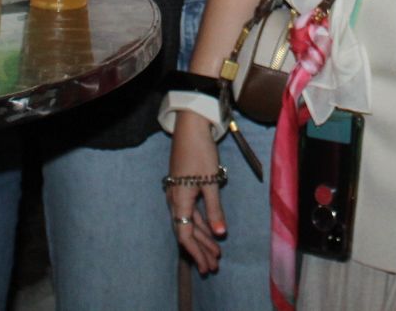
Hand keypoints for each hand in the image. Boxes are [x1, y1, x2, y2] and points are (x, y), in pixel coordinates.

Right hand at [167, 112, 227, 274]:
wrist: (190, 128)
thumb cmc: (201, 153)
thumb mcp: (210, 182)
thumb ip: (215, 209)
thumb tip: (221, 234)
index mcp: (179, 201)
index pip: (185, 235)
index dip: (197, 253)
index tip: (207, 266)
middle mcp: (175, 201)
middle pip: (187, 232)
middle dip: (201, 250)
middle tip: (213, 267)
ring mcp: (178, 194)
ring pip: (190, 223)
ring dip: (203, 238)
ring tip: (215, 254)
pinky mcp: (184, 187)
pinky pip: (192, 212)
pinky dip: (202, 223)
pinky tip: (212, 232)